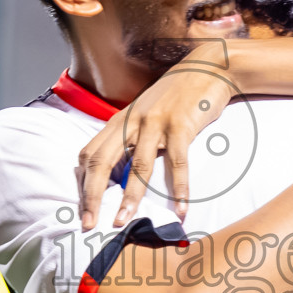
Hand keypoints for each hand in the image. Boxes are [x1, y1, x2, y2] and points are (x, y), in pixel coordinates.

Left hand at [76, 48, 235, 229]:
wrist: (209, 68)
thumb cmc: (177, 96)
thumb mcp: (146, 114)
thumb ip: (133, 138)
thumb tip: (123, 174)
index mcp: (120, 121)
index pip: (90, 155)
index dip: (83, 184)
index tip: (84, 210)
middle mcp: (132, 121)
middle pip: (102, 162)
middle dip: (92, 196)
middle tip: (89, 224)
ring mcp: (155, 122)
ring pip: (138, 166)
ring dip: (130, 197)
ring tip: (124, 222)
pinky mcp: (181, 124)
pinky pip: (177, 162)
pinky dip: (179, 188)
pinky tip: (181, 208)